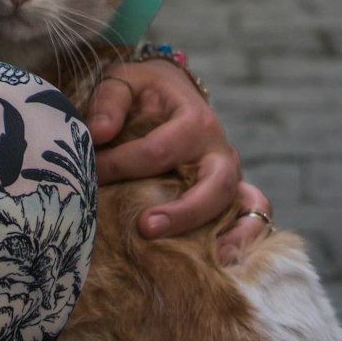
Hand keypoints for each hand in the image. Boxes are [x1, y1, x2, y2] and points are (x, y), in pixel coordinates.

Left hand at [86, 59, 272, 254]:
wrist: (174, 92)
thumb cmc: (146, 92)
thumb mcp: (126, 82)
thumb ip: (109, 102)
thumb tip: (98, 133)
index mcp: (194, 118)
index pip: (157, 151)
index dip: (119, 166)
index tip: (90, 177)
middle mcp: (219, 149)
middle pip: (213, 184)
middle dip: (181, 211)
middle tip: (144, 227)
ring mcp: (230, 174)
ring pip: (234, 203)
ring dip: (208, 229)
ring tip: (180, 252)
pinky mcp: (232, 193)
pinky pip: (252, 216)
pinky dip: (241, 237)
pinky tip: (215, 258)